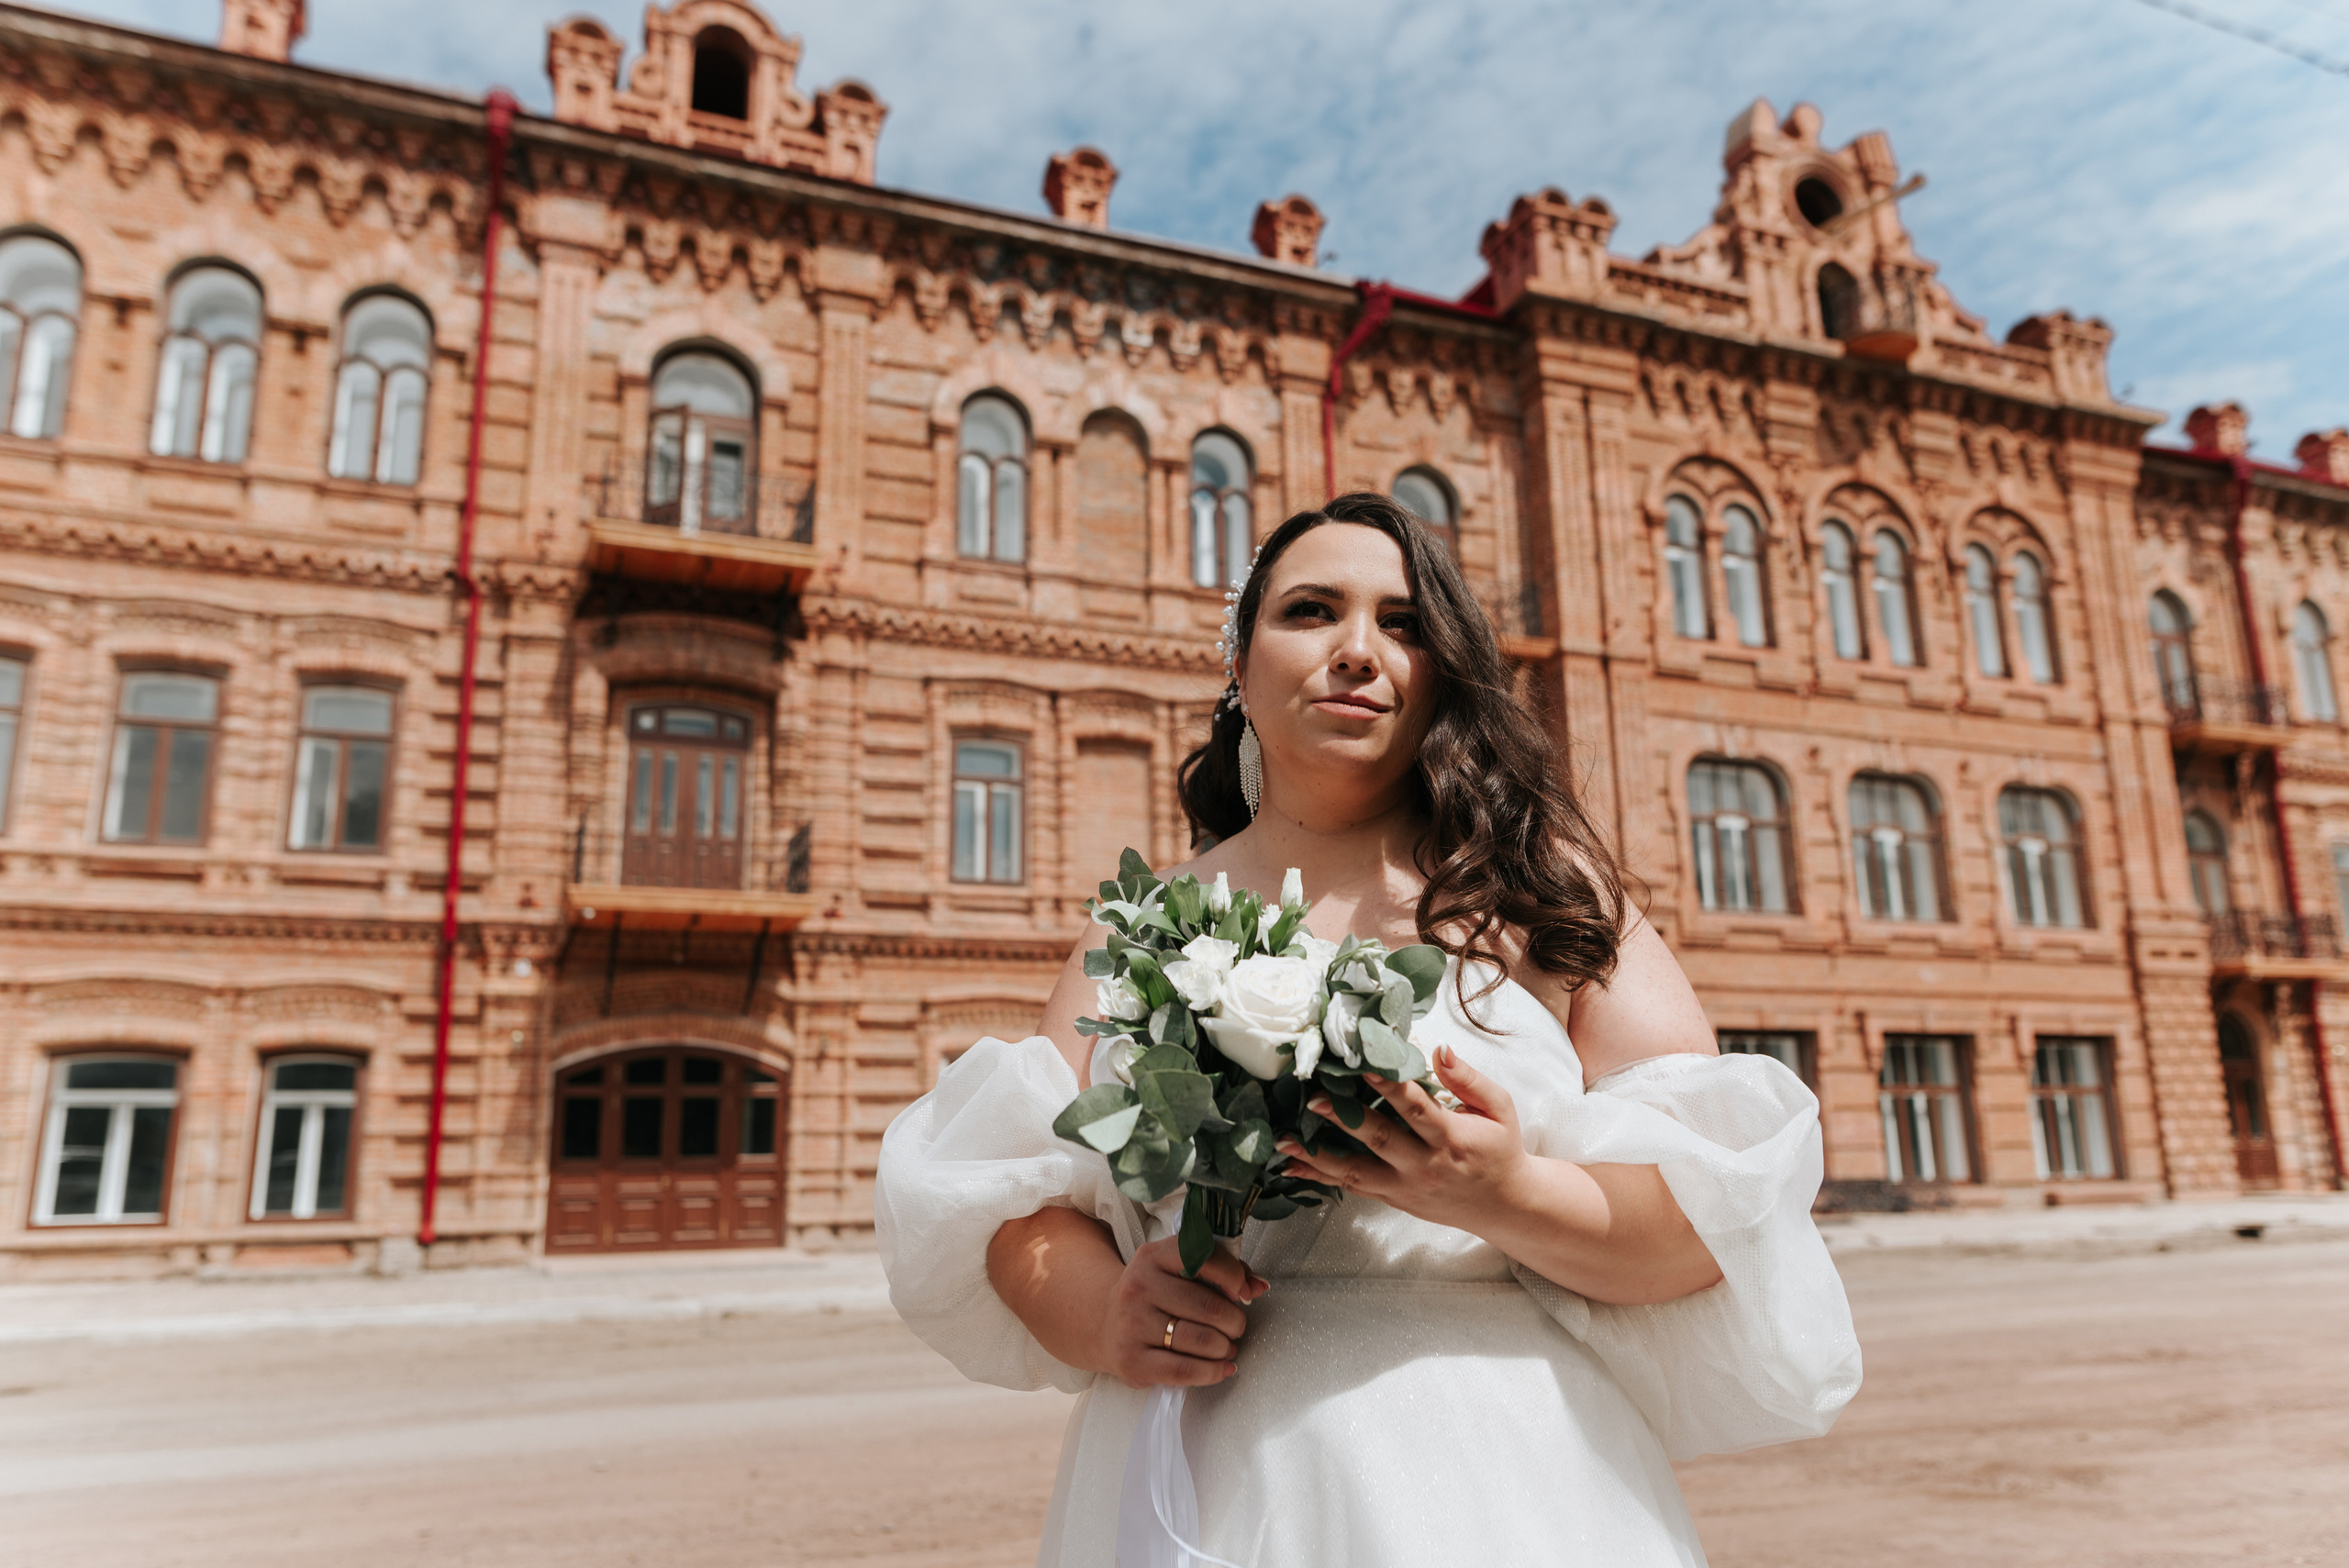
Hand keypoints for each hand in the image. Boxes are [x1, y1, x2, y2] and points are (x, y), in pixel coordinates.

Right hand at [1092, 1235, 1269, 1389]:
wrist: (1105, 1323)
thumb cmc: (1154, 1295)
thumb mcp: (1178, 1271)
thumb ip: (1222, 1271)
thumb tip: (1258, 1286)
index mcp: (1153, 1256)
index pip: (1202, 1258)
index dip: (1233, 1276)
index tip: (1243, 1292)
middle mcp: (1139, 1287)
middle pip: (1207, 1307)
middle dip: (1234, 1321)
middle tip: (1236, 1327)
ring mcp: (1132, 1325)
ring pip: (1199, 1340)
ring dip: (1225, 1347)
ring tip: (1227, 1347)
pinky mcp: (1131, 1360)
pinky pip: (1184, 1370)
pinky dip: (1212, 1372)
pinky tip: (1222, 1368)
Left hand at [1275, 1044, 1528, 1232]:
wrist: (1505, 1205)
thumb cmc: (1499, 1148)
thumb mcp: (1499, 1109)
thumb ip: (1469, 1079)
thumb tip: (1439, 1050)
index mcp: (1452, 1137)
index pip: (1416, 1109)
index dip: (1389, 1087)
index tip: (1362, 1065)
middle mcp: (1426, 1165)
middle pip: (1380, 1140)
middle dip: (1344, 1120)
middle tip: (1312, 1100)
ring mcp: (1407, 1187)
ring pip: (1358, 1172)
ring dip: (1317, 1157)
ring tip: (1283, 1142)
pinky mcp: (1395, 1199)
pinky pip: (1354, 1188)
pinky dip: (1321, 1178)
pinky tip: (1292, 1168)